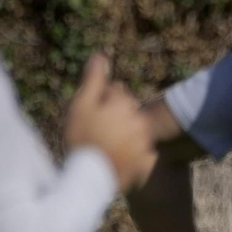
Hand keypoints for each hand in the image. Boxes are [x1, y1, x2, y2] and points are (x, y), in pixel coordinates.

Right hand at [62, 54, 154, 191]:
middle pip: (126, 109)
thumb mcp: (82, 104)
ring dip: (122, 131)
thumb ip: (94, 79)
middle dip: (114, 113)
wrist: (93, 176)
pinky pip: (139, 147)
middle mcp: (141, 118)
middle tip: (96, 129)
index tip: (90, 112)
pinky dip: (131, 149)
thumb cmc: (83, 137)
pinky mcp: (148, 158)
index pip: (115, 91)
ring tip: (104, 143)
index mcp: (126, 103)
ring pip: (132, 127)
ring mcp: (146, 139)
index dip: (100, 99)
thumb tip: (101, 56)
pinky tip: (116, 155)